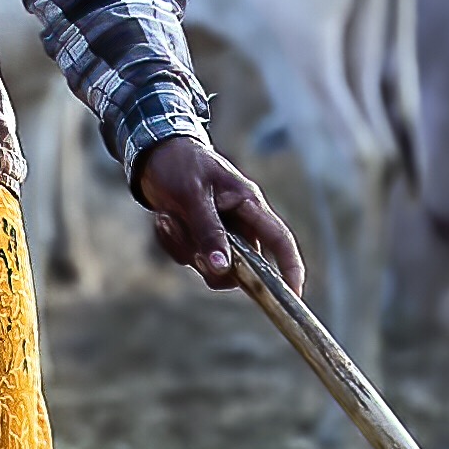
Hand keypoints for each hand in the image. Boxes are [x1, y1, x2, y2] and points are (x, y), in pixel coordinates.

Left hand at [135, 135, 305, 294]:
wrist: (155, 154)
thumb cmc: (181, 165)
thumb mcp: (193, 196)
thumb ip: (209, 231)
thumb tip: (221, 268)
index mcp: (249, 205)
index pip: (280, 240)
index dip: (291, 268)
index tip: (294, 295)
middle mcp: (240, 223)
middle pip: (240, 266)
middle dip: (210, 260)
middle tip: (187, 240)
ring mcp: (220, 232)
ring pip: (210, 265)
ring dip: (185, 247)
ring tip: (170, 217)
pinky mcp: (199, 238)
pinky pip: (189, 257)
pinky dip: (173, 242)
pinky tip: (165, 218)